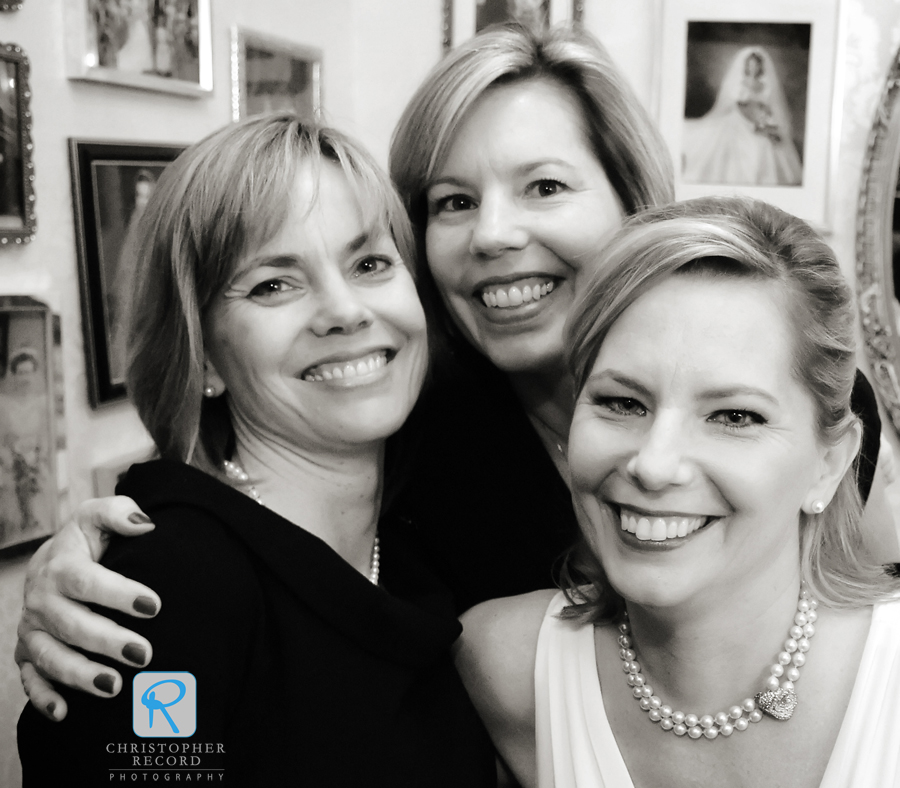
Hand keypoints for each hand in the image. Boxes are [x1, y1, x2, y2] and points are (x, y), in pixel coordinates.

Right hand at [17, 496, 160, 720]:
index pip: (88, 581)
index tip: (154, 605)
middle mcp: (41, 600)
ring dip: (81, 675)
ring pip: (51, 657)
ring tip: (115, 686)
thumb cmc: (86, 540)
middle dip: (108, 642)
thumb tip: (145, 524)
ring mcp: (33, 629)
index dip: (119, 594)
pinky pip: (30, 679)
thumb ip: (120, 513)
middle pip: (72, 625)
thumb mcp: (99, 516)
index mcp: (60, 566)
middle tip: (144, 654)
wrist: (52, 561)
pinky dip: (44, 697)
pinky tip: (64, 713)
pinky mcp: (27, 653)